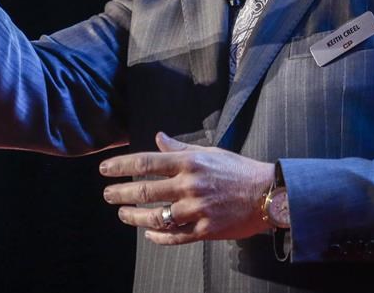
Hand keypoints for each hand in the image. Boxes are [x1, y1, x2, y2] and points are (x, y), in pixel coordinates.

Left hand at [100, 132, 274, 244]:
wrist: (268, 194)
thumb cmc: (238, 169)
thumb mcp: (209, 152)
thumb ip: (180, 149)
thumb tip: (157, 137)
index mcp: (190, 163)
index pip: (146, 163)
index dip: (121, 166)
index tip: (104, 169)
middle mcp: (190, 186)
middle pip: (145, 191)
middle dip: (121, 193)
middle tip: (106, 195)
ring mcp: (197, 210)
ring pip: (156, 217)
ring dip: (134, 217)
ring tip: (122, 214)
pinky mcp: (206, 230)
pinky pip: (175, 237)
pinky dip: (158, 237)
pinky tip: (148, 235)